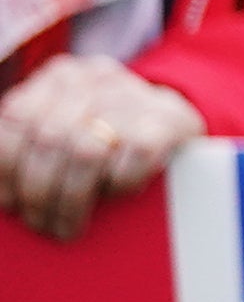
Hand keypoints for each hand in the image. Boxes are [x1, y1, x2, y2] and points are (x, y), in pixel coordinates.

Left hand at [0, 58, 201, 241]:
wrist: (170, 121)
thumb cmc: (100, 138)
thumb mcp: (58, 127)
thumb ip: (26, 146)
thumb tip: (3, 194)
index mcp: (58, 76)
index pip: (16, 119)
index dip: (7, 169)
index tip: (10, 203)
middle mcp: (93, 77)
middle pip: (50, 139)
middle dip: (40, 195)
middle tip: (44, 225)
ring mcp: (133, 93)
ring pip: (87, 152)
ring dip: (72, 201)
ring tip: (70, 226)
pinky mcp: (168, 117)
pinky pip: (134, 156)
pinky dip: (121, 184)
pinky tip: (117, 194)